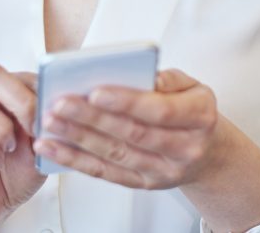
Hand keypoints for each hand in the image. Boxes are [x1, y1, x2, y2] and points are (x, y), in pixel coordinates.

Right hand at [0, 65, 45, 231]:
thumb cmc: (16, 170)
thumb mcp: (40, 147)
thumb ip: (46, 127)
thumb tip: (58, 109)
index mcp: (3, 92)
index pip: (19, 74)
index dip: (39, 92)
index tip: (53, 118)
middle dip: (18, 100)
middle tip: (32, 128)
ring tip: (10, 148)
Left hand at [32, 68, 220, 189]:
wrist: (209, 152)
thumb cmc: (193, 110)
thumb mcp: (193, 85)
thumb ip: (168, 78)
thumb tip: (141, 74)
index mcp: (199, 117)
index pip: (160, 111)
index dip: (126, 102)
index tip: (95, 91)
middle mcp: (184, 148)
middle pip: (132, 134)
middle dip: (92, 119)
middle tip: (61, 103)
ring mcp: (163, 171)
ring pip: (115, 155)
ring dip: (78, 139)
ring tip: (51, 122)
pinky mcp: (144, 184)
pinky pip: (106, 173)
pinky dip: (76, 160)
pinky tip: (54, 147)